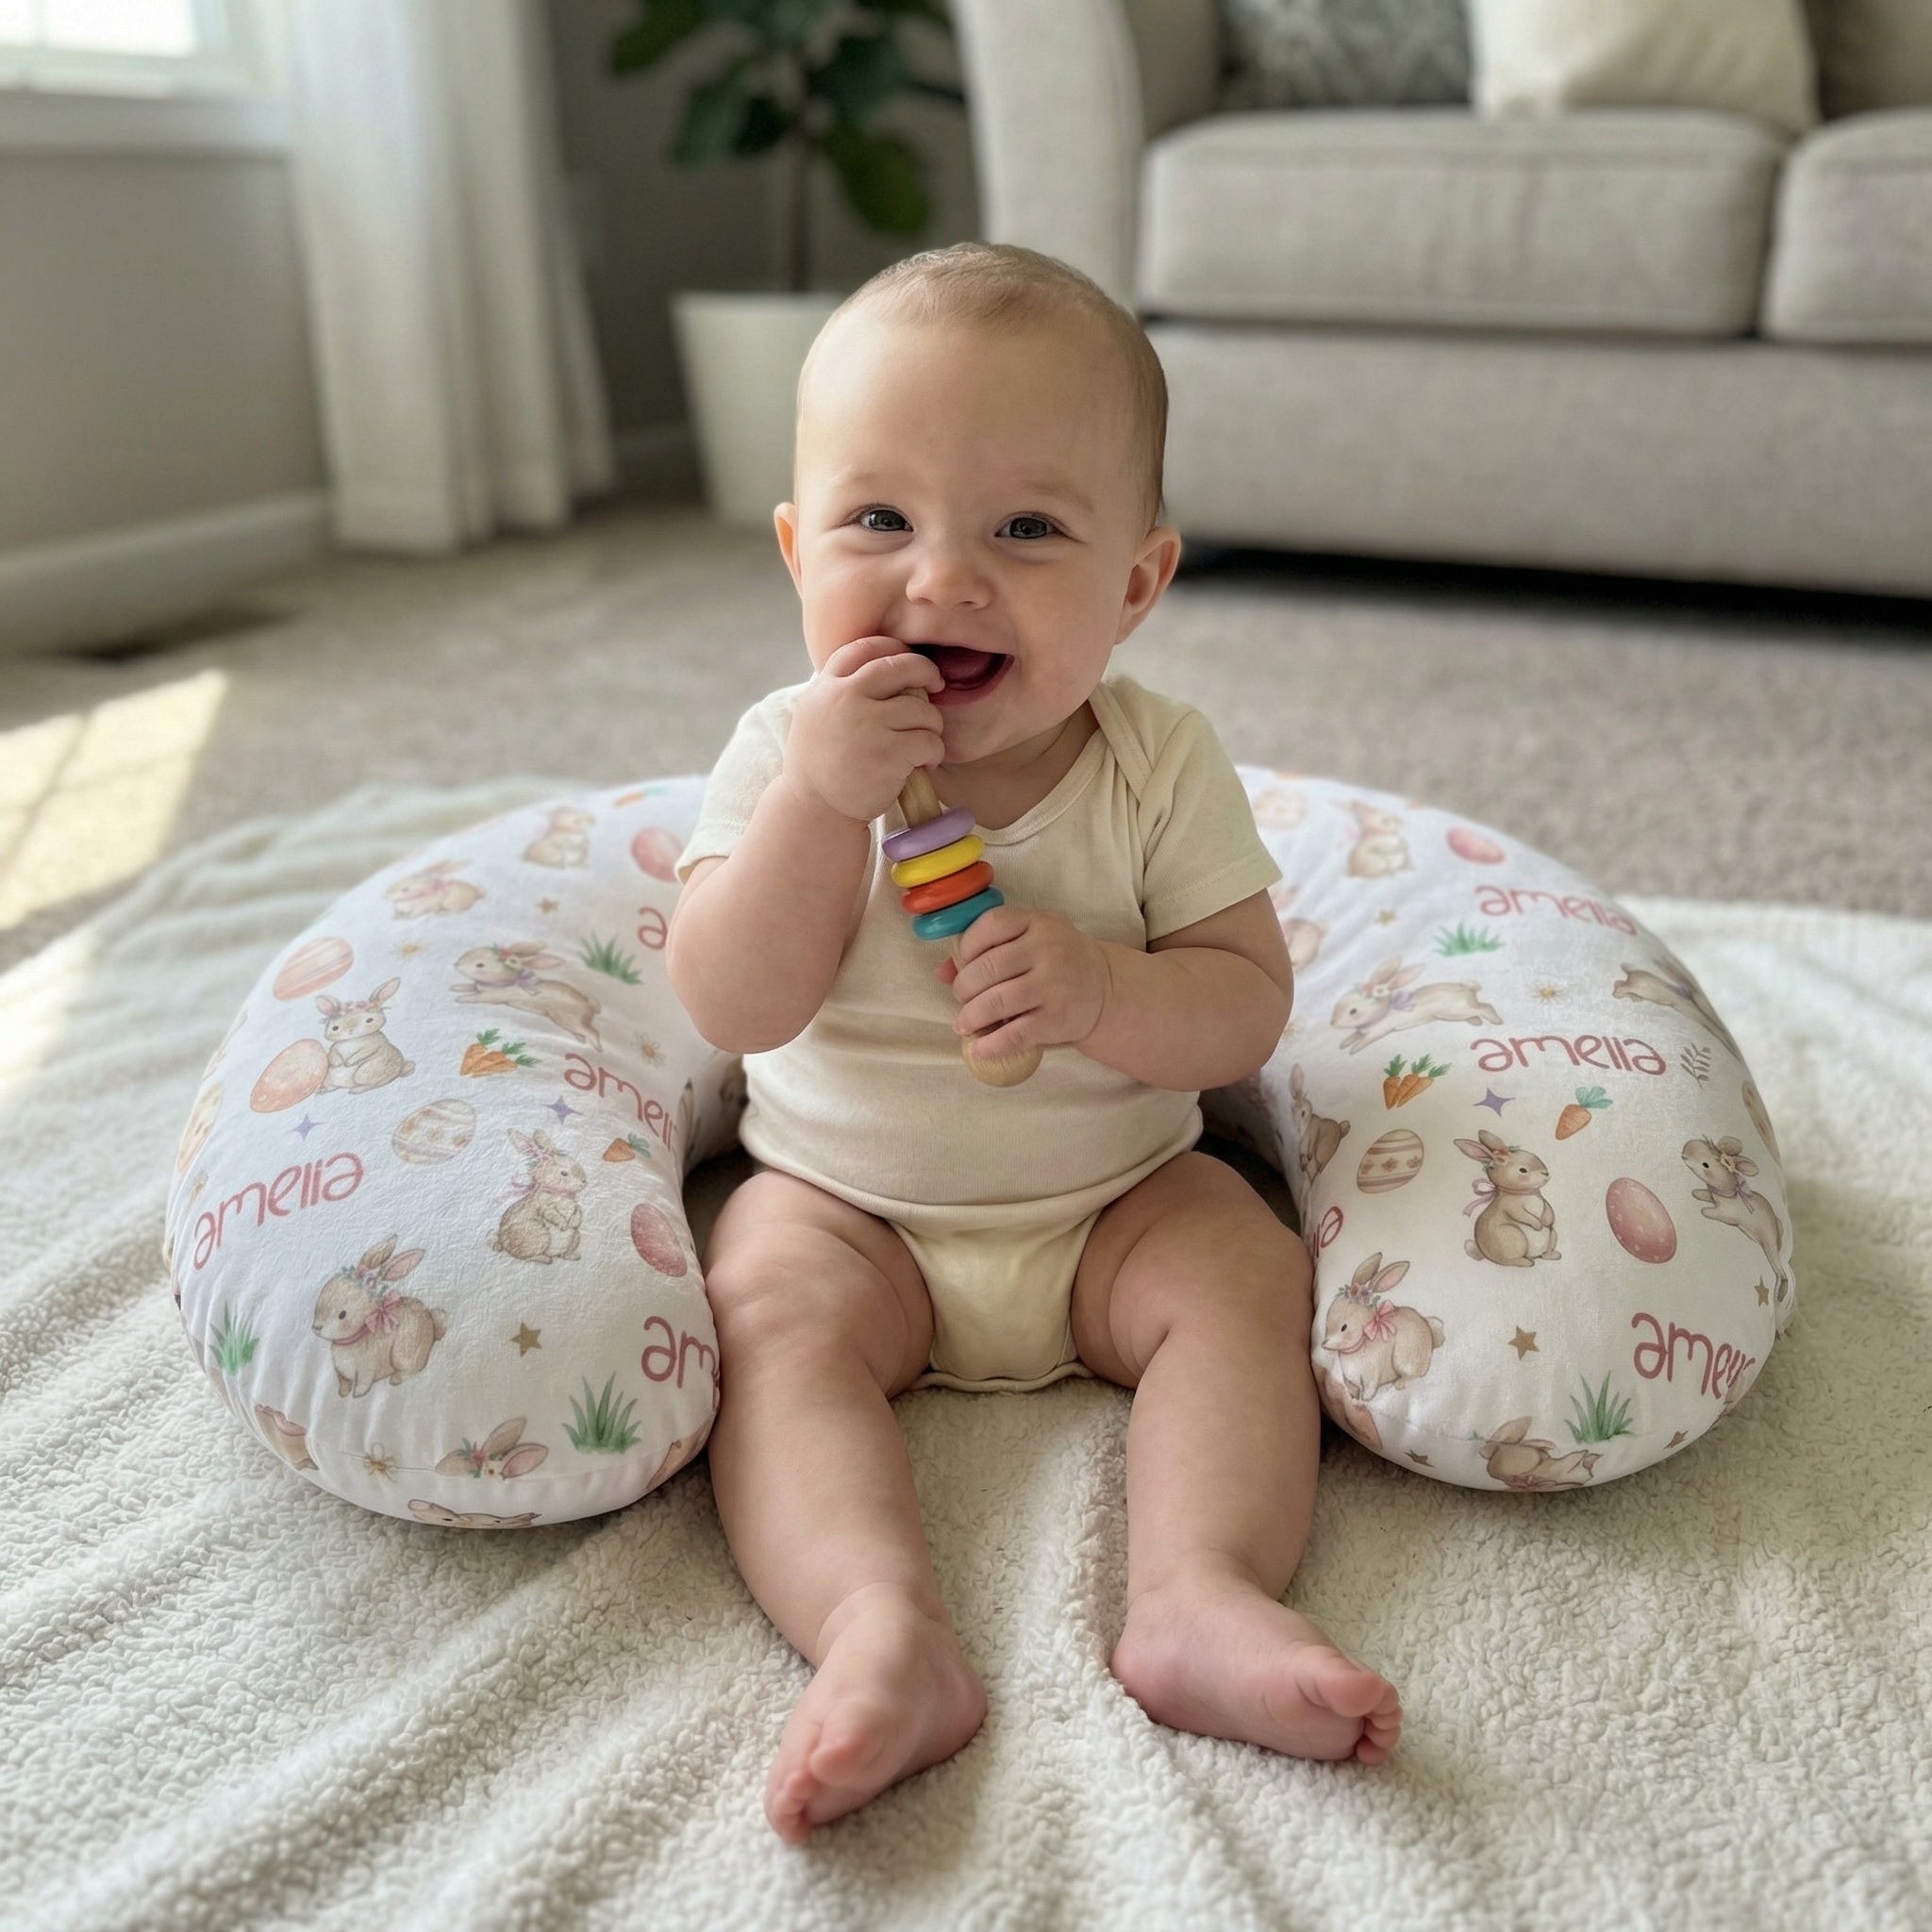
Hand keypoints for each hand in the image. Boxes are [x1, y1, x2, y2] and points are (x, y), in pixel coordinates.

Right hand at [786, 634, 945, 824]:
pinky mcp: (889, 752)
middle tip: (935, 684)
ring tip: (922, 744)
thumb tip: (885, 668)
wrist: (814, 810)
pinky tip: (923, 765)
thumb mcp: (816, 716)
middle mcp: (845, 698)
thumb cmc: (820, 766)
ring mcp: (867, 724)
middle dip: (926, 672)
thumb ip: (840, 691)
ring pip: (923, 709)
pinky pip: (930, 741)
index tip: (908, 662)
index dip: (894, 649)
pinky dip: (934, 753)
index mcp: (826, 687)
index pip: (865, 648)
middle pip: (901, 666)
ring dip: (931, 726)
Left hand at [936, 903, 1109, 1061]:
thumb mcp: (1031, 941)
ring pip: (996, 1001)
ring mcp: (1054, 985)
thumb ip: (988, 948)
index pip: (991, 925)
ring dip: (971, 1016)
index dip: (967, 946)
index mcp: (1038, 922)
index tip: (963, 964)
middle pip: (988, 967)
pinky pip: (1015, 1034)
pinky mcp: (1057, 1019)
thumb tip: (941, 972)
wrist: (1106, 989)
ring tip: (964, 1023)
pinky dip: (990, 1044)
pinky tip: (978, 1048)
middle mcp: (1048, 950)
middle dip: (964, 987)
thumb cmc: (1057, 961)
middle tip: (962, 998)